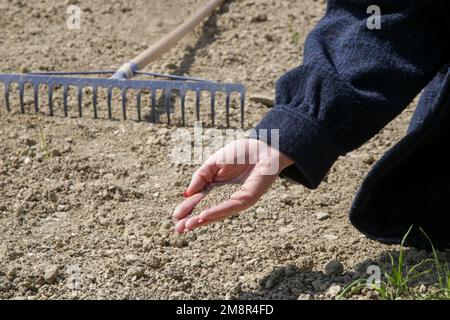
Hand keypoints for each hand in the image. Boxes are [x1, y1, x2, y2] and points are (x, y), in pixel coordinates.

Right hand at [172, 139, 293, 233]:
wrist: (262, 147)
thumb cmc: (239, 152)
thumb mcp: (213, 162)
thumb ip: (200, 177)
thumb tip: (187, 194)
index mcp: (215, 185)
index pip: (198, 199)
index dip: (187, 207)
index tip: (175, 216)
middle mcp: (224, 195)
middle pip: (205, 209)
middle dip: (192, 219)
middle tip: (178, 230)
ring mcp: (235, 199)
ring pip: (216, 212)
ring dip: (202, 219)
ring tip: (188, 226)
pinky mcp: (246, 199)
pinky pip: (229, 207)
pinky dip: (216, 212)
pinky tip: (203, 216)